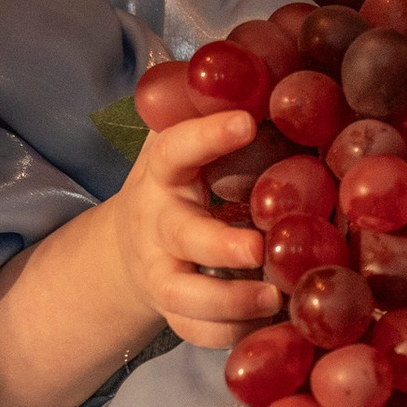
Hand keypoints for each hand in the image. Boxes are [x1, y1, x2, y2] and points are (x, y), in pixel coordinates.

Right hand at [110, 106, 282, 349]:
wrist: (131, 247)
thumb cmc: (181, 183)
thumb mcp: (184, 146)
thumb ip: (213, 116)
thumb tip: (273, 71)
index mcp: (163, 174)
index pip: (175, 149)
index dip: (206, 135)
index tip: (247, 121)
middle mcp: (157, 225)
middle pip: (181, 235)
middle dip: (220, 242)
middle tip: (261, 247)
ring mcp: (162, 272)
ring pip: (184, 295)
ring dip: (228, 302)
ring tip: (275, 299)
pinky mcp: (173, 312)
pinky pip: (196, 331)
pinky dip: (231, 335)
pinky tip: (274, 327)